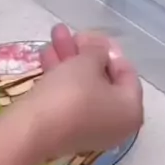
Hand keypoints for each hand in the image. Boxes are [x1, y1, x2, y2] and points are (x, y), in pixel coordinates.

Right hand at [27, 24, 142, 157]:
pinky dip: (61, 77)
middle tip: (72, 33)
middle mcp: (116, 123)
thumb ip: (98, 50)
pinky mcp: (67, 131)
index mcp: (131, 109)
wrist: (33, 131)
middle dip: (85, 53)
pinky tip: (46, 55)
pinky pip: (70, 99)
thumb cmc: (71, 94)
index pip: (126, 73)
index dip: (109, 49)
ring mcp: (90, 129)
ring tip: (55, 34)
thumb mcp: (87, 63)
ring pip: (83, 87)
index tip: (92, 34)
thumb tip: (101, 50)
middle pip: (102, 80)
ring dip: (70, 60)